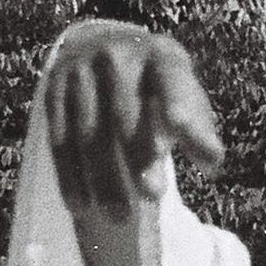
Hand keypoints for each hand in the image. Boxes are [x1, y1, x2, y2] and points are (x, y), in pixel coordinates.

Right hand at [40, 21, 226, 216]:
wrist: (104, 48)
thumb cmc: (161, 86)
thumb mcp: (185, 95)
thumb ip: (199, 127)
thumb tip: (212, 162)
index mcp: (160, 56)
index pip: (171, 81)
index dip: (177, 104)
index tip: (181, 129)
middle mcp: (115, 57)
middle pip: (125, 113)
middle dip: (139, 157)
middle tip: (154, 196)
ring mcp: (79, 73)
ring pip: (88, 132)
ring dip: (103, 178)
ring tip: (120, 218)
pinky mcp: (53, 93)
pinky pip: (59, 140)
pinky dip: (70, 176)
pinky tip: (80, 206)